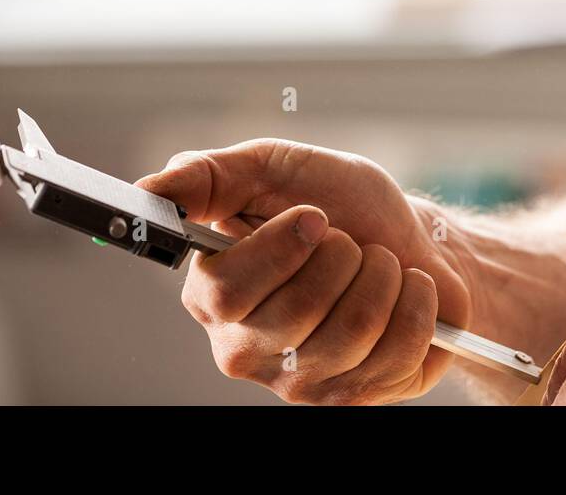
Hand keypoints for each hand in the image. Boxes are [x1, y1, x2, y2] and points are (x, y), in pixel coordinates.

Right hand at [137, 139, 468, 404]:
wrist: (410, 240)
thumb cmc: (337, 202)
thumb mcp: (272, 168)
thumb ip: (205, 175)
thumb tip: (148, 189)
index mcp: (213, 294)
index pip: (226, 292)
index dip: (280, 249)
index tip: (316, 216)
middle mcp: (247, 349)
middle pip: (298, 312)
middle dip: (345, 256)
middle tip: (351, 241)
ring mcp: (302, 382)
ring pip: (355, 330)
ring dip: (384, 276)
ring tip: (380, 263)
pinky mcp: (355, 398)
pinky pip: (398, 350)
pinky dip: (417, 302)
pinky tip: (408, 290)